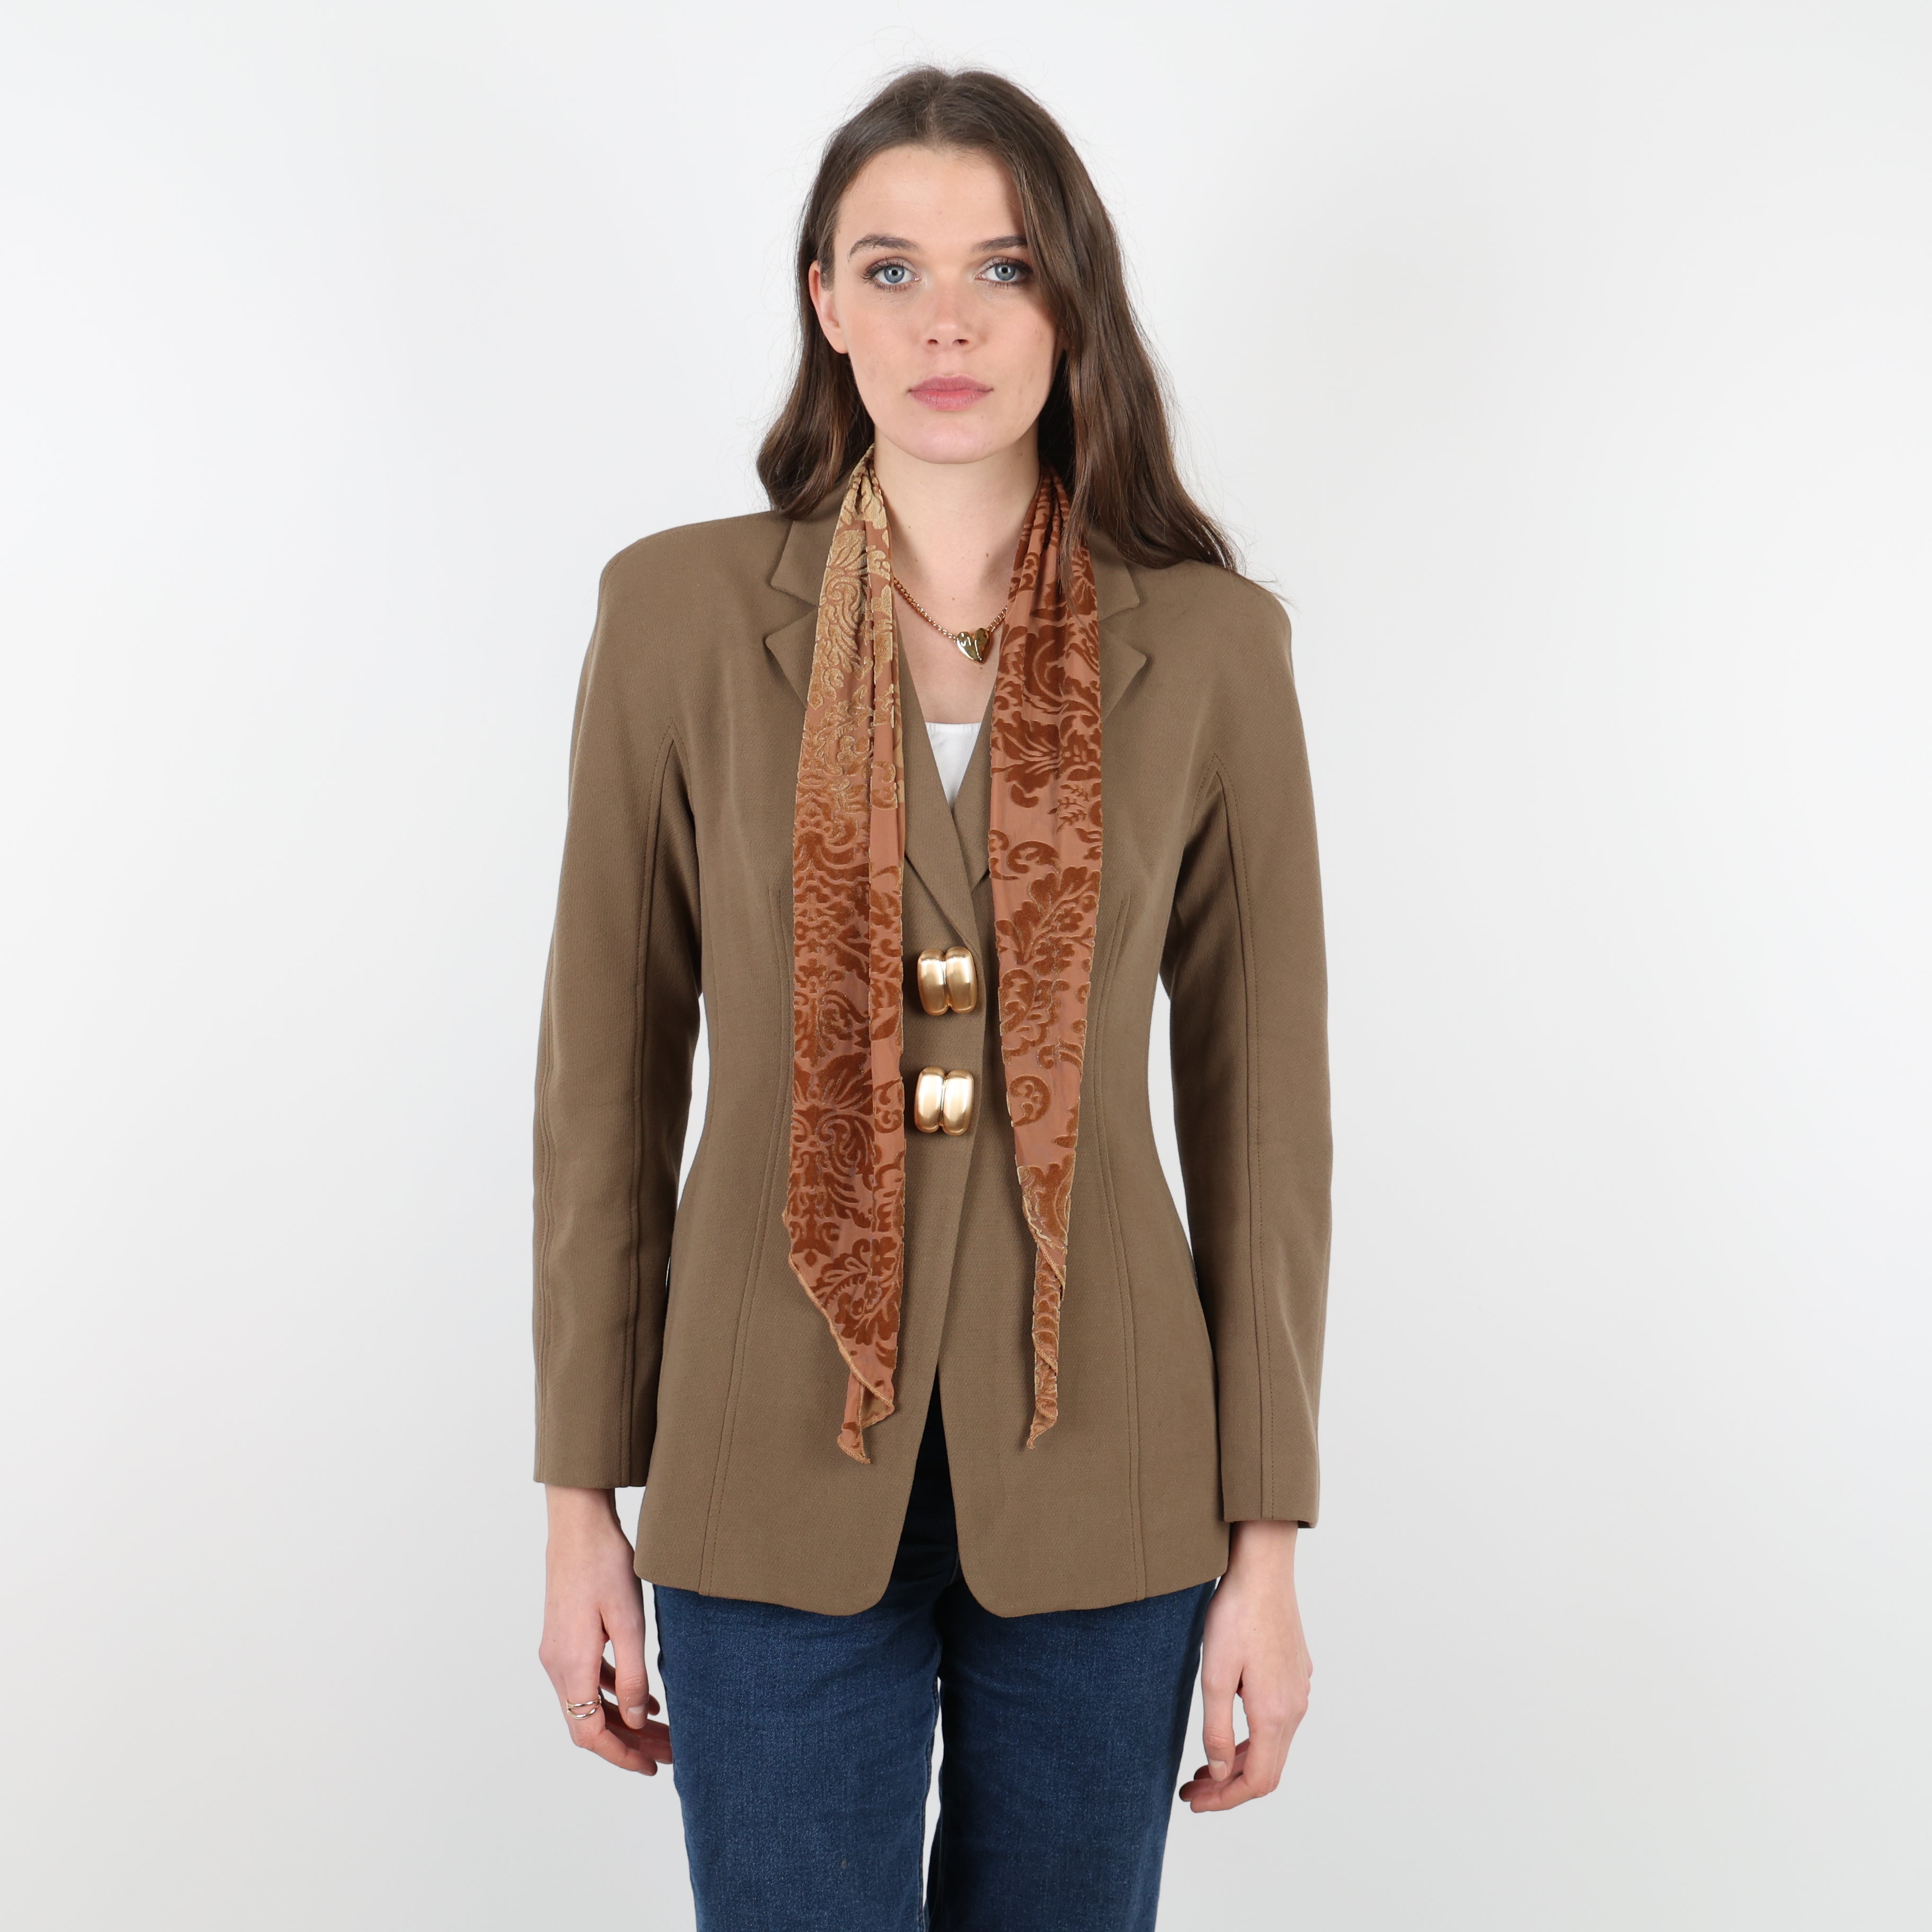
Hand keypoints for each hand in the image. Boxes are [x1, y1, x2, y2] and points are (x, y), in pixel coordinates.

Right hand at [538, 1485, 672, 1776]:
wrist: (579, 1523)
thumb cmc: (605, 1564)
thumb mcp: (628, 1620)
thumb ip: (631, 1674)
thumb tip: (634, 1721)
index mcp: (570, 1665)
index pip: (589, 1733)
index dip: (621, 1756)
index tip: (652, 1767)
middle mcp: (557, 1664)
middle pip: (589, 1723)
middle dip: (629, 1743)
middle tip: (669, 1752)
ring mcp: (558, 1650)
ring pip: (589, 1703)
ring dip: (623, 1720)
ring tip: (663, 1729)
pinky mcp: (565, 1636)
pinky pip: (588, 1680)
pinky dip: (613, 1694)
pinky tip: (645, 1698)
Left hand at [1179, 1520, 1310, 1811]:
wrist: (1263, 1571)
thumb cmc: (1235, 1617)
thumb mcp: (1215, 1675)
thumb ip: (1215, 1728)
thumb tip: (1218, 1771)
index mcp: (1274, 1714)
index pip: (1256, 1781)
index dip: (1225, 1800)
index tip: (1193, 1801)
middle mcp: (1293, 1709)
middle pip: (1267, 1770)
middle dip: (1229, 1788)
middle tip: (1192, 1790)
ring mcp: (1298, 1691)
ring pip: (1273, 1748)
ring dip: (1239, 1764)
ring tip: (1204, 1768)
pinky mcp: (1295, 1675)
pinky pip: (1277, 1724)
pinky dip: (1251, 1741)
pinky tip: (1227, 1730)